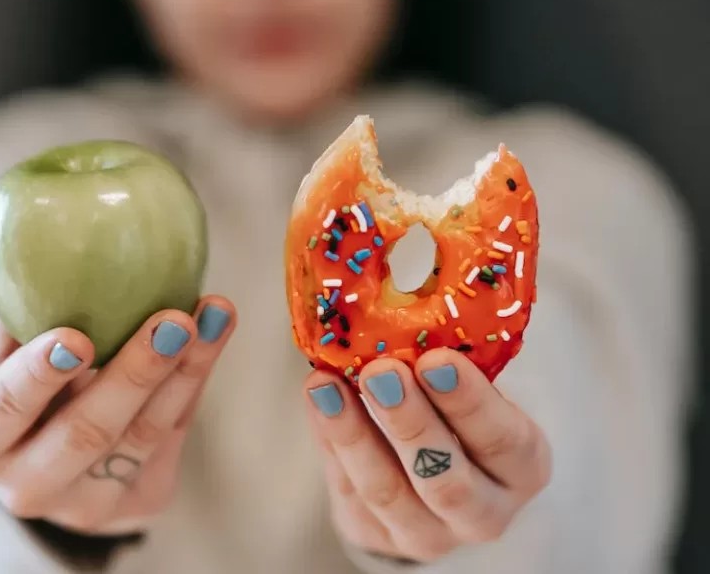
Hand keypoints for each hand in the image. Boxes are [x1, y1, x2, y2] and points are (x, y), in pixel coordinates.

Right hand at [0, 296, 235, 534]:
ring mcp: (87, 507)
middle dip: (135, 374)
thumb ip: (17, 314)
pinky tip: (214, 333)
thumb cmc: (19, 387)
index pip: (4, 411)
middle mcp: (28, 487)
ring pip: (143, 437)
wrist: (46, 463)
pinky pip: (173, 437)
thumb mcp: (1, 357)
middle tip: (173, 319)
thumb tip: (42, 239)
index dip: (37, 375)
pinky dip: (194, 380)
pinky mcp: (140, 504)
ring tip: (213, 314)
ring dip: (185, 370)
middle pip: (86, 433)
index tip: (75, 336)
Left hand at [305, 349, 551, 562]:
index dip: (470, 402)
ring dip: (353, 434)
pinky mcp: (376, 538)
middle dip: (410, 423)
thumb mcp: (473, 389)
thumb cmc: (459, 413)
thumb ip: (451, 362)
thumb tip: (404, 302)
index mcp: (522, 468)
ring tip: (327, 384)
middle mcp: (483, 513)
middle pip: (446, 480)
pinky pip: (348, 490)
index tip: (436, 359)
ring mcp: (428, 535)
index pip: (504, 441)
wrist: (434, 474)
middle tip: (381, 371)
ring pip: (387, 492)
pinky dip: (329, 440)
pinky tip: (318, 398)